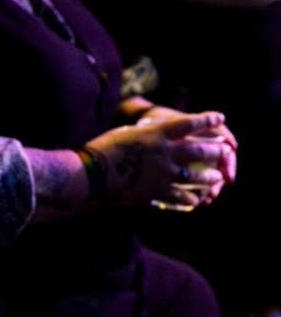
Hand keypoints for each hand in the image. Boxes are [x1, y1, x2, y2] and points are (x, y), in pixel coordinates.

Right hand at [84, 111, 233, 209]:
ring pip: (197, 176)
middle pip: (199, 151)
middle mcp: (164, 153)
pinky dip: (193, 197)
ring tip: (218, 177)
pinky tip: (198, 199)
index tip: (220, 117)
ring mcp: (163, 174)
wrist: (91, 176)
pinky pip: (183, 196)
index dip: (206, 120)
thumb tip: (156, 135)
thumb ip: (146, 135)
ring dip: (211, 176)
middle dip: (216, 151)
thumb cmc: (101, 150)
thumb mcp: (125, 134)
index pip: (187, 124)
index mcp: (154, 134)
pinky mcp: (158, 192)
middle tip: (226, 151)